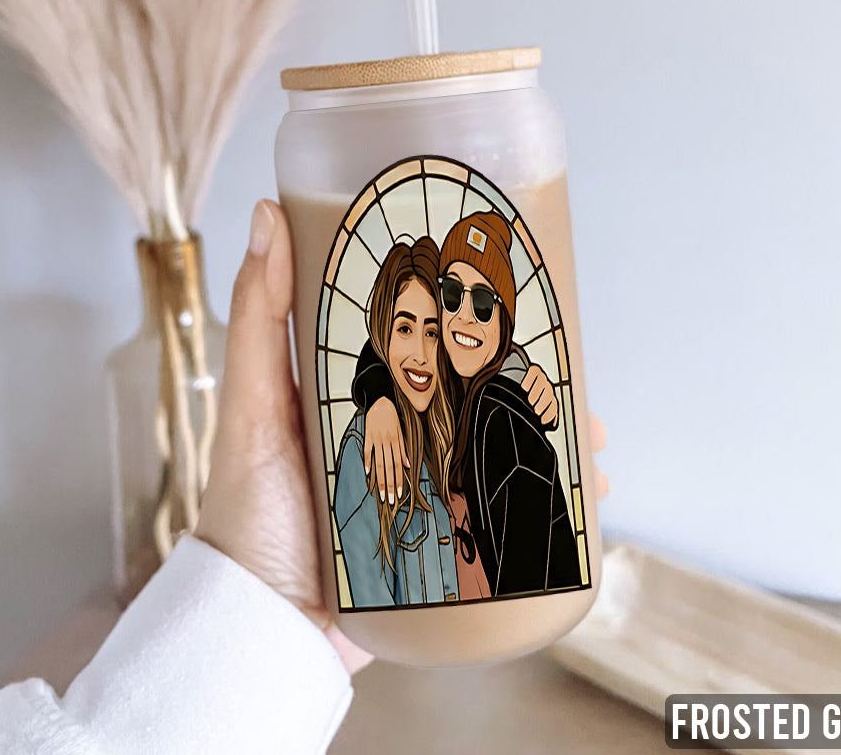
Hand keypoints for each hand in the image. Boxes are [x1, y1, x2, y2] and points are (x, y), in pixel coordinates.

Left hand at [197, 199, 609, 675]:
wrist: (263, 628)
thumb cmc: (248, 512)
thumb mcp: (252, 404)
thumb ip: (260, 316)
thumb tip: (265, 213)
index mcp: (365, 394)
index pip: (433, 344)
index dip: (478, 321)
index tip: (517, 298)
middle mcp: (402, 436)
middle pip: (482, 396)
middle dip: (534, 383)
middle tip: (572, 376)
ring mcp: (427, 490)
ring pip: (505, 450)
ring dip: (556, 439)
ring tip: (592, 440)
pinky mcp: (445, 541)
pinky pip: (508, 514)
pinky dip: (553, 504)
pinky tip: (587, 499)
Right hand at [363, 397, 408, 505]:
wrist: (381, 399)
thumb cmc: (392, 416)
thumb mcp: (402, 431)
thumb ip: (403, 449)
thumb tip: (408, 465)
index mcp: (397, 442)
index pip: (399, 466)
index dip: (399, 481)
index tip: (400, 495)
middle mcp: (388, 442)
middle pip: (390, 468)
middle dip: (390, 486)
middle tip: (390, 501)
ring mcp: (377, 439)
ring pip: (379, 463)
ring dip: (380, 479)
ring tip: (381, 494)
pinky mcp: (368, 435)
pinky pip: (367, 450)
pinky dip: (367, 462)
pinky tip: (367, 473)